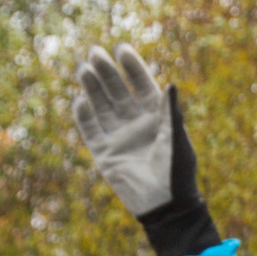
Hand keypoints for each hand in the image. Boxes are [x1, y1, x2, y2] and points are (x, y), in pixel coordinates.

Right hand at [73, 46, 220, 255]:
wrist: (165, 206)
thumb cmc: (177, 172)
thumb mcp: (176, 139)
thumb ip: (171, 112)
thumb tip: (170, 84)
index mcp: (156, 115)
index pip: (141, 84)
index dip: (131, 66)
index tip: (121, 48)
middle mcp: (135, 122)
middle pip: (117, 91)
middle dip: (106, 72)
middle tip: (95, 52)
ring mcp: (118, 136)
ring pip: (101, 106)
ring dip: (92, 87)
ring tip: (83, 68)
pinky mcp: (104, 153)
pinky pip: (90, 130)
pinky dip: (84, 115)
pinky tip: (79, 100)